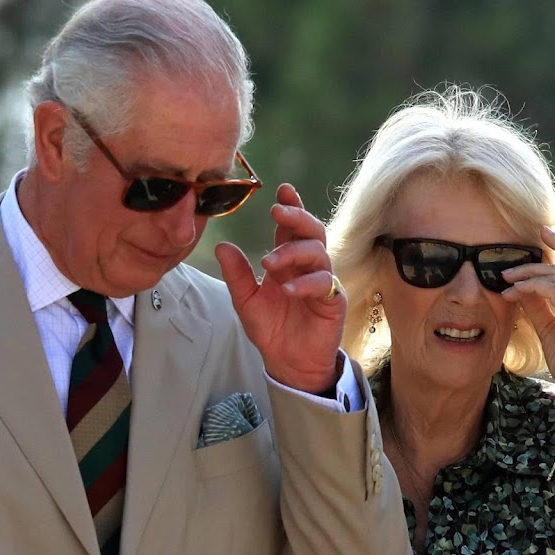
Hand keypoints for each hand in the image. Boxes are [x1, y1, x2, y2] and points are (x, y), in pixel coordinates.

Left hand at [216, 183, 344, 392]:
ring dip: (294, 253)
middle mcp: (307, 267)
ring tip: (270, 263)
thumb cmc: (271, 329)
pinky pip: (324, 284)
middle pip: (312, 232)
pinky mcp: (333, 301)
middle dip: (297, 218)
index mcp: (288, 262)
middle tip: (278, 213)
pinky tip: (288, 290)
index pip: (291, 228)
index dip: (291, 207)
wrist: (288, 363)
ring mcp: (323, 282)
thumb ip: (237, 274)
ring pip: (319, 253)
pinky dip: (306, 284)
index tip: (283, 190)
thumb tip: (222, 245)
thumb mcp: (246, 301)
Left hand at [501, 227, 554, 408]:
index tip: (542, 231)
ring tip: (504, 280)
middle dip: (535, 260)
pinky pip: (553, 291)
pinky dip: (531, 287)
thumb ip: (538, 306)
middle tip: (506, 267)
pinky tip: (513, 293)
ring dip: (526, 275)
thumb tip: (519, 288)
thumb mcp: (548, 328)